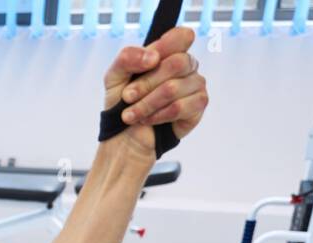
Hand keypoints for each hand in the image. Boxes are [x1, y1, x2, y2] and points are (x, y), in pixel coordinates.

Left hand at [104, 27, 207, 158]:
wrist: (123, 136)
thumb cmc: (122, 103)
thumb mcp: (114, 77)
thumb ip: (127, 58)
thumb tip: (153, 57)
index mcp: (169, 53)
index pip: (182, 36)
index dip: (165, 47)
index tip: (147, 63)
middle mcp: (186, 66)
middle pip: (176, 63)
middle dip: (145, 84)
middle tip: (127, 97)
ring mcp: (195, 85)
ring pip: (173, 88)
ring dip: (146, 104)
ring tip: (132, 114)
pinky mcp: (197, 106)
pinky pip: (179, 107)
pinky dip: (157, 115)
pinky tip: (148, 120)